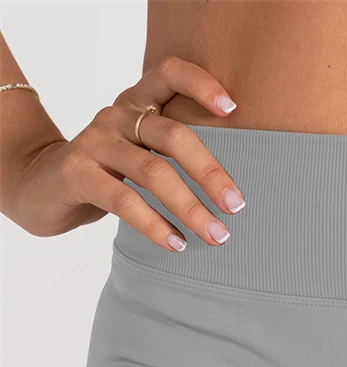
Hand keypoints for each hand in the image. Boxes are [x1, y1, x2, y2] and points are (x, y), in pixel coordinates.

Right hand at [8, 56, 245, 250]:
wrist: (41, 186)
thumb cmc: (106, 172)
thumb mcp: (140, 153)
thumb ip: (175, 156)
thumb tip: (233, 194)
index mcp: (137, 103)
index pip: (169, 73)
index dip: (200, 84)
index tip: (233, 108)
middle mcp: (117, 116)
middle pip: (173, 135)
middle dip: (210, 173)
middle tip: (236, 206)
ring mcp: (95, 142)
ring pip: (153, 172)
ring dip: (190, 208)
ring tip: (216, 235)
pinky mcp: (78, 174)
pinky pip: (125, 200)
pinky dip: (155, 225)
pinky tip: (176, 244)